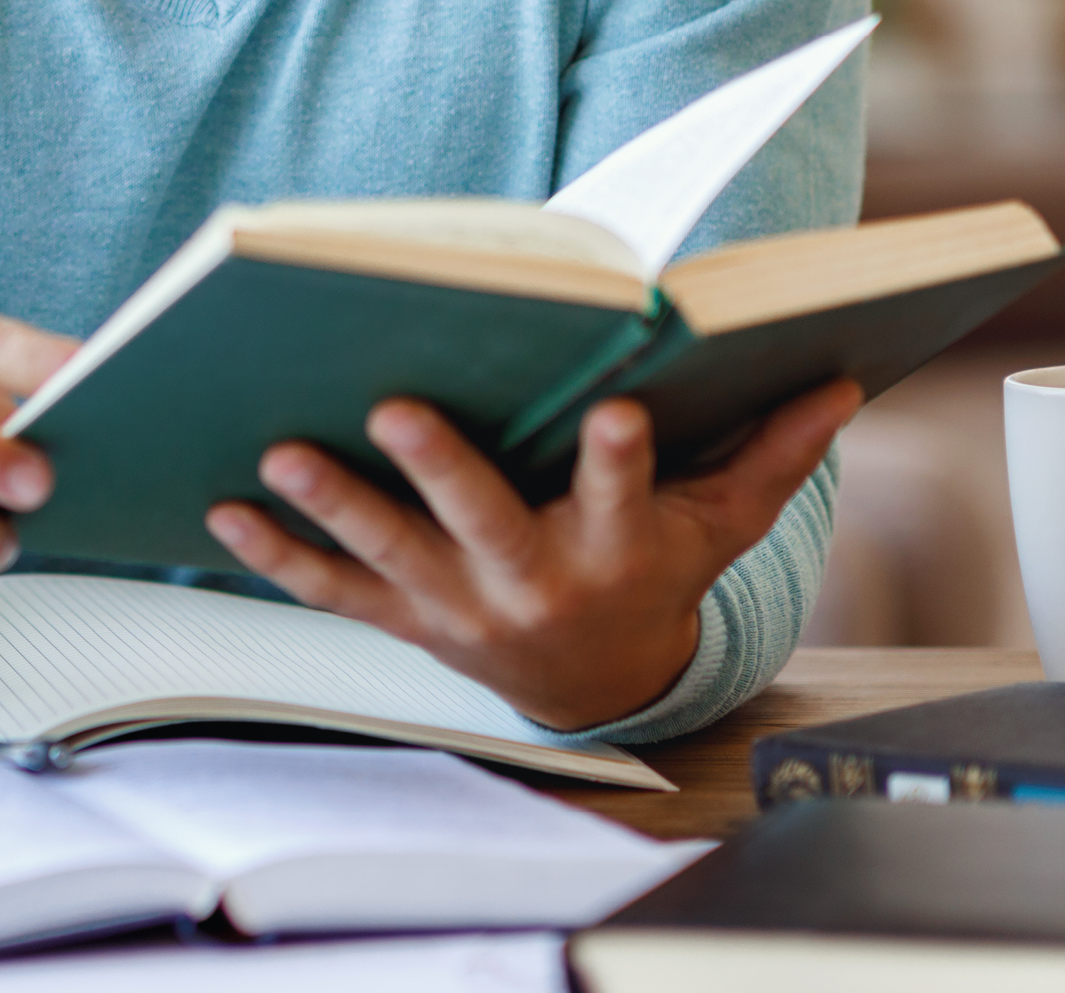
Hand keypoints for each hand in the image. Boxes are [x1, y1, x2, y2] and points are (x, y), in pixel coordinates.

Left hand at [205, 378, 862, 730]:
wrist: (599, 684)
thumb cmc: (656, 570)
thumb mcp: (721, 524)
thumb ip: (772, 453)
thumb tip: (840, 379)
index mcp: (617, 548)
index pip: (627, 495)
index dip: (623, 459)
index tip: (618, 409)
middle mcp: (533, 581)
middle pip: (484, 522)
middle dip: (439, 468)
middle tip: (395, 407)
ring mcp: (459, 605)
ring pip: (389, 555)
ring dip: (332, 504)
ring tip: (278, 450)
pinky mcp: (405, 619)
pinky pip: (332, 592)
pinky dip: (276, 556)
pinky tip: (223, 511)